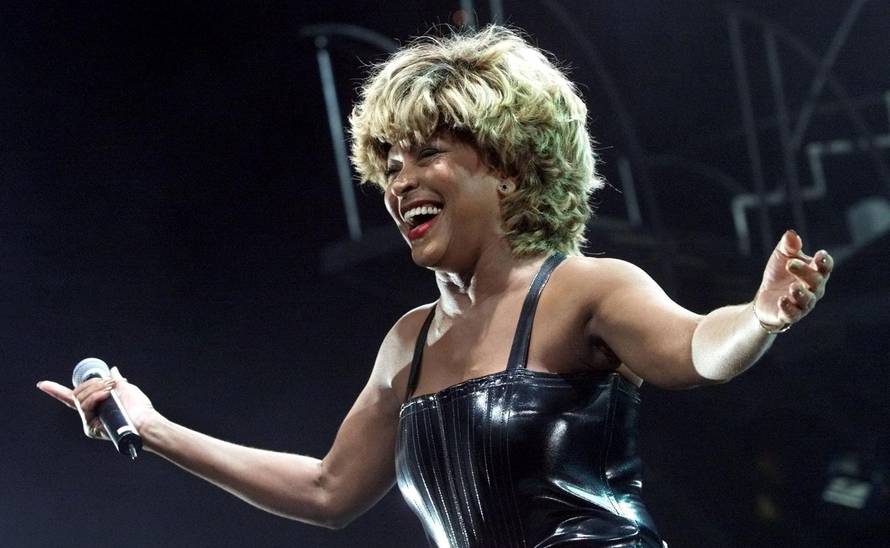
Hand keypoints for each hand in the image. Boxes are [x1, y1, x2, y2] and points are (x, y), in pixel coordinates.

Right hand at [37, 366, 156, 440]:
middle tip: (110, 383)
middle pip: (77, 393)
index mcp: (95, 405)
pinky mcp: (90, 427)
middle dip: (92, 383)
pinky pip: (85, 407)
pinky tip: (106, 395)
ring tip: (110, 390)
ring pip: (80, 398)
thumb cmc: (140, 408)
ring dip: (96, 389)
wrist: (146, 421)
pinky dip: (95, 397)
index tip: (42, 384)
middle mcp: (89, 415)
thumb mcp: (126, 389)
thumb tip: (112, 370)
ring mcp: (89, 421)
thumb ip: (115, 381)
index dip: (56, 391)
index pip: (72, 397)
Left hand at [754, 229, 832, 329]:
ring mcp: (803, 304)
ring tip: (792, 287)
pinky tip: (781, 300)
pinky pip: (792, 314)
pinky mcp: (789, 316)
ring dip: (800, 293)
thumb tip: (791, 234)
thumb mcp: (781, 257)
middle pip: (816, 281)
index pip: (825, 267)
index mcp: (815, 273)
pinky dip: (788, 308)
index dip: (824, 262)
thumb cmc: (779, 274)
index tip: (820, 255)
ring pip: (807, 300)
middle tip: (790, 263)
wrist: (765, 297)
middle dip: (805, 272)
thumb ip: (788, 246)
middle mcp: (814, 290)